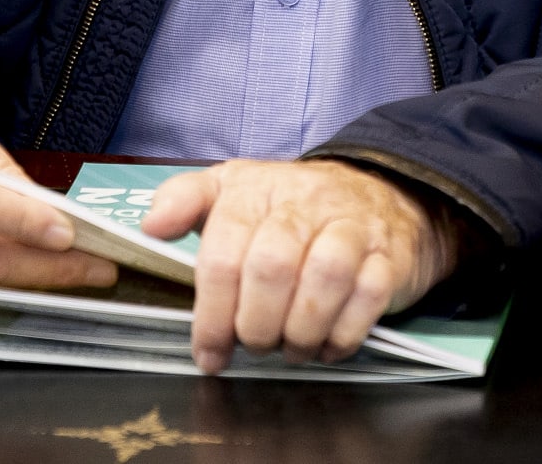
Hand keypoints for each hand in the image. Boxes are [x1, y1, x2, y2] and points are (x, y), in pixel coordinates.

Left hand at [143, 158, 459, 372]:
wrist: (383, 195)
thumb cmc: (295, 206)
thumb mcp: (234, 189)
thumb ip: (186, 200)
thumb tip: (151, 225)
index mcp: (256, 189)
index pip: (223, 252)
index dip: (210, 313)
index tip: (208, 353)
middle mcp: (305, 202)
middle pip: (271, 268)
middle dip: (255, 324)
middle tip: (253, 345)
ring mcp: (352, 227)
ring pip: (323, 279)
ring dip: (299, 331)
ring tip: (289, 348)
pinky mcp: (390, 256)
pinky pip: (368, 297)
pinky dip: (342, 335)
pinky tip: (326, 346)